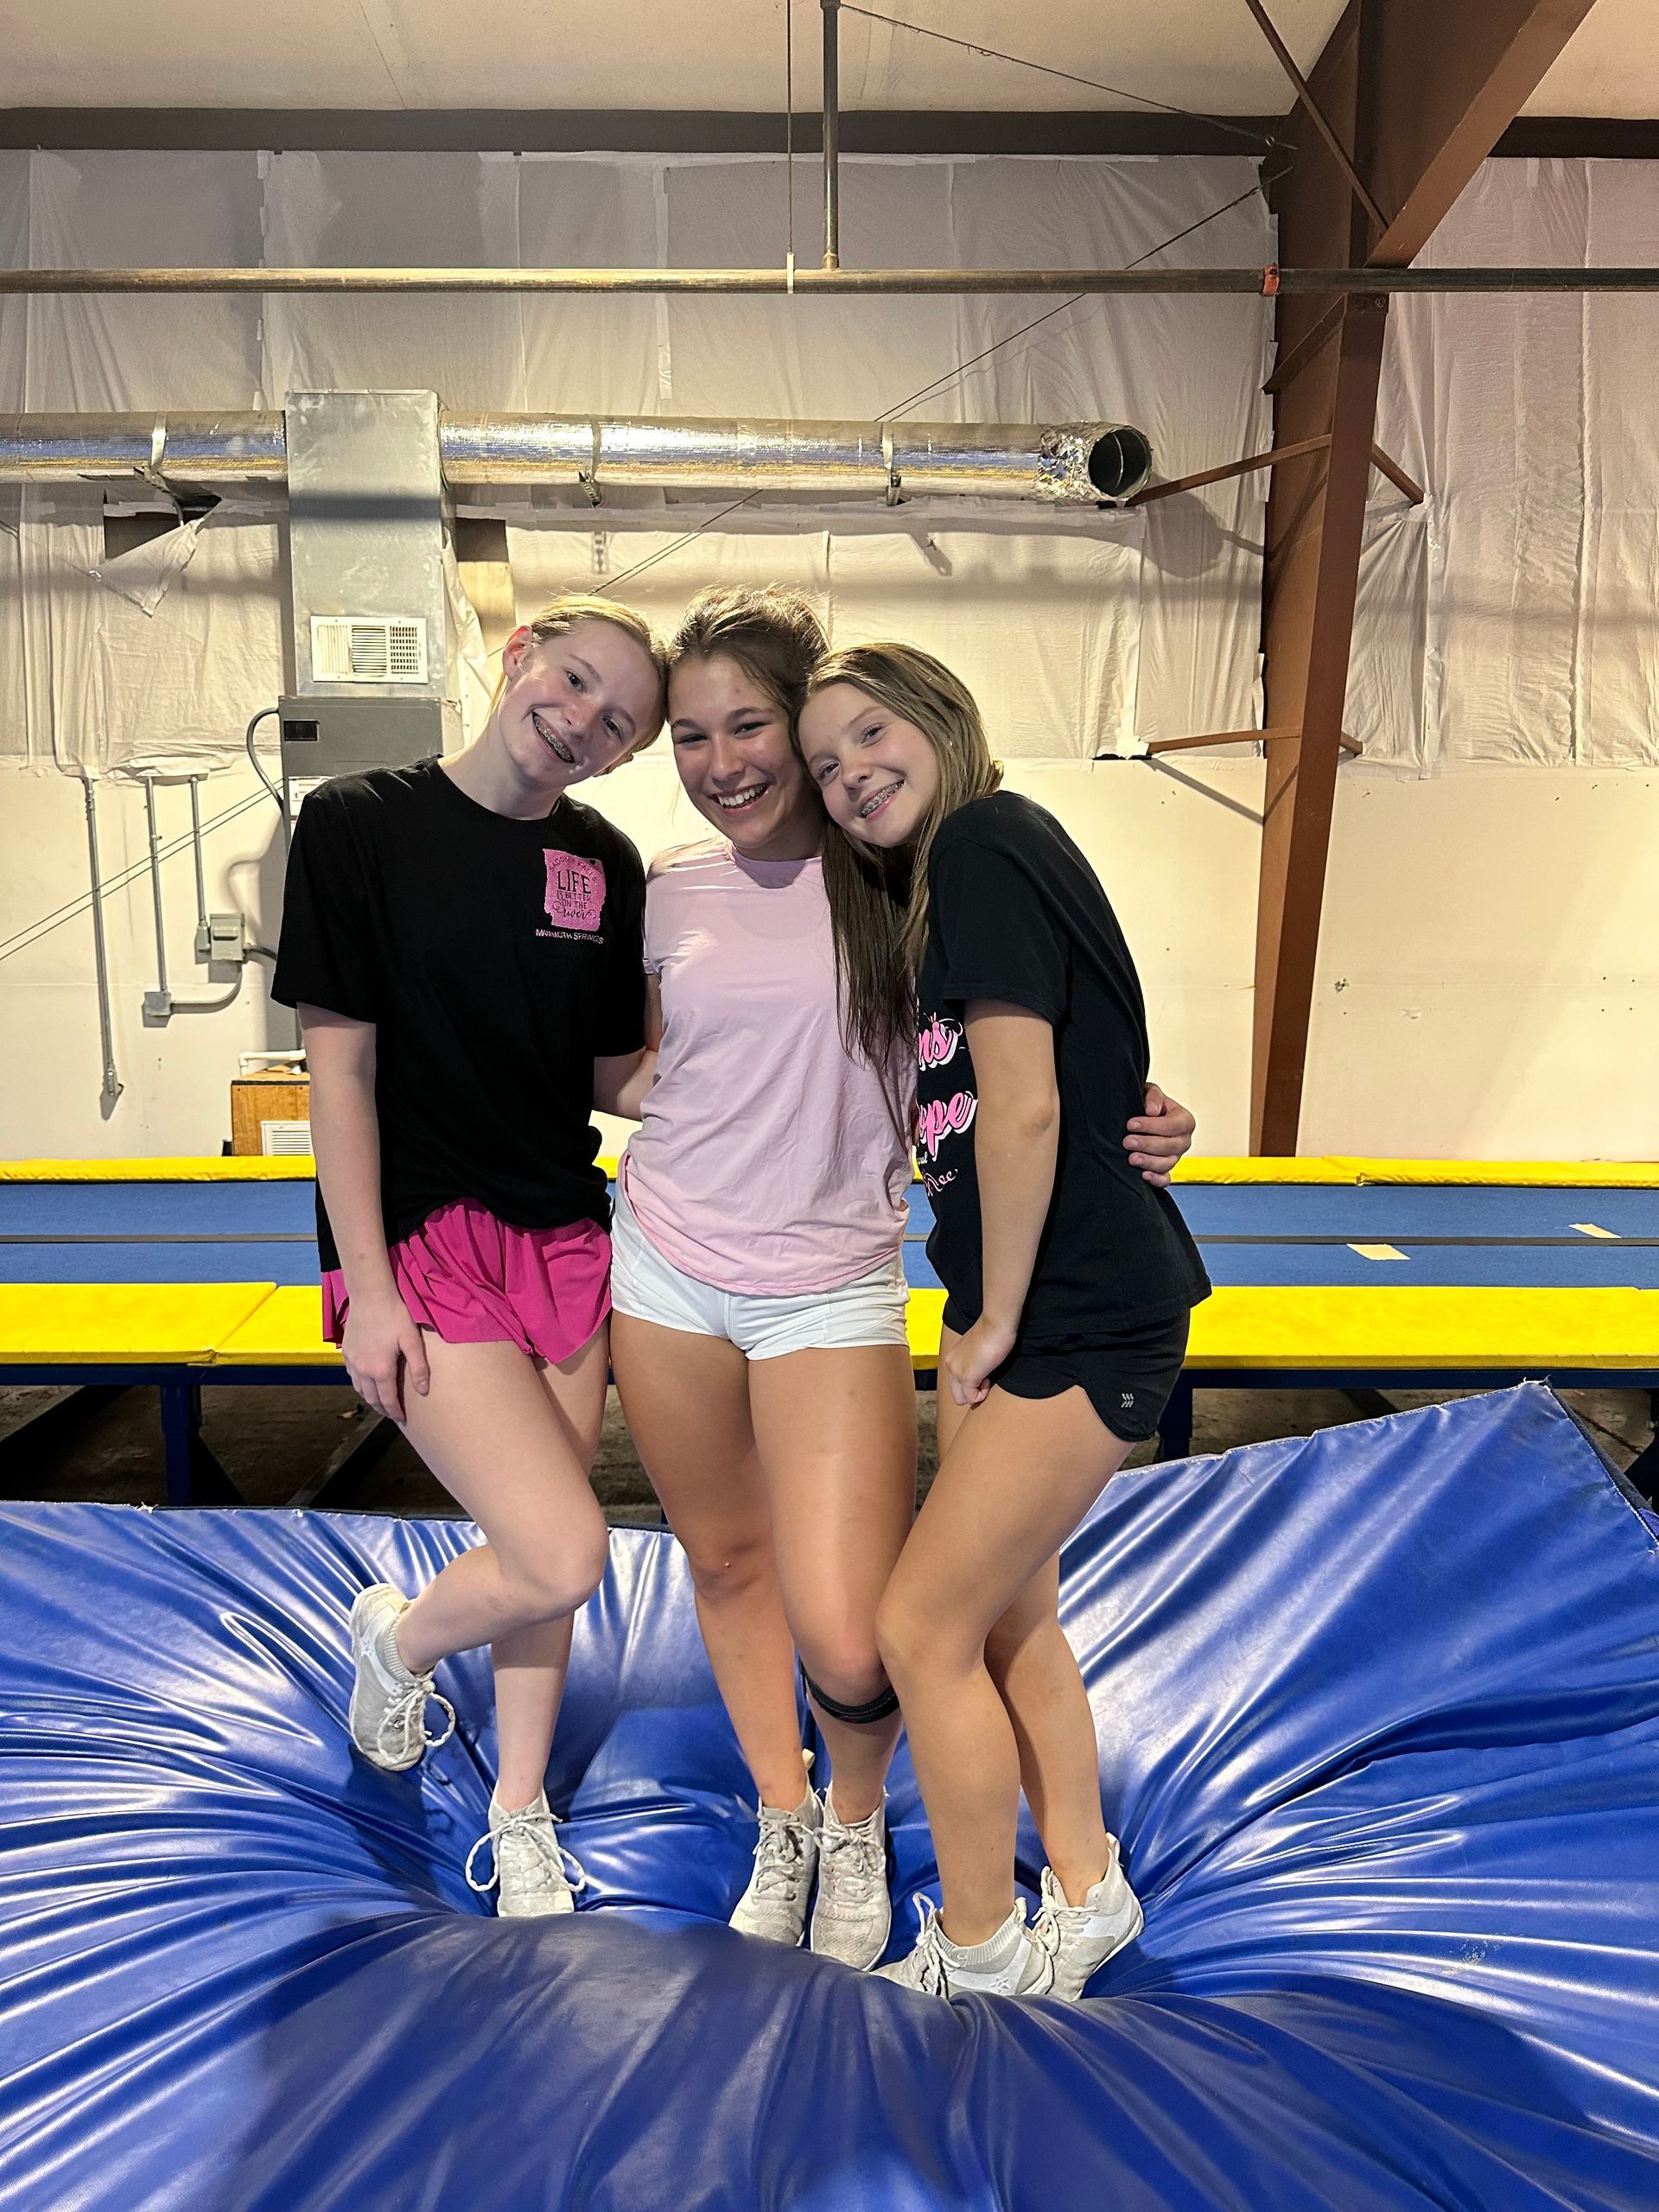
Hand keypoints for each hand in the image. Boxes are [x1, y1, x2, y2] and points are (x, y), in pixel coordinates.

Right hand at [341, 1287, 429, 1422]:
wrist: (370, 1295)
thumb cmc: (395, 1315)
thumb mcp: (412, 1341)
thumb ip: (418, 1367)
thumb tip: (424, 1390)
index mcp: (380, 1370)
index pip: (388, 1400)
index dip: (395, 1412)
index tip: (402, 1419)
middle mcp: (363, 1370)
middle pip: (371, 1398)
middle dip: (382, 1408)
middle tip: (392, 1413)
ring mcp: (352, 1361)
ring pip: (359, 1388)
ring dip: (370, 1397)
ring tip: (380, 1401)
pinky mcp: (346, 1351)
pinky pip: (352, 1375)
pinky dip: (360, 1383)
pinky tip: (367, 1380)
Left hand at [941, 1315, 1017, 1408]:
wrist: (996, 1323)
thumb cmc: (993, 1332)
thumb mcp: (978, 1348)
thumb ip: (975, 1360)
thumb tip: (982, 1373)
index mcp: (952, 1358)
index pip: (956, 1384)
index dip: (972, 1384)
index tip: (985, 1372)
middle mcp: (950, 1365)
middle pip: (956, 1395)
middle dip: (972, 1392)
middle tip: (987, 1378)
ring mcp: (956, 1372)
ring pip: (961, 1399)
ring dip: (977, 1394)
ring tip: (988, 1377)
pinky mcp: (966, 1376)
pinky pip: (972, 1398)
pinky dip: (982, 1394)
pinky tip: (989, 1378)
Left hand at [1123, 1082, 1195, 1187]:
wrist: (1141, 1118)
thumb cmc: (1148, 1104)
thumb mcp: (1150, 1092)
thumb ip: (1153, 1096)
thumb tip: (1152, 1111)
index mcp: (1184, 1121)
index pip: (1173, 1125)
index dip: (1152, 1126)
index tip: (1131, 1124)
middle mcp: (1183, 1140)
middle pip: (1171, 1146)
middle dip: (1148, 1145)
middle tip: (1127, 1142)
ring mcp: (1175, 1157)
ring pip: (1167, 1164)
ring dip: (1149, 1162)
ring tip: (1131, 1158)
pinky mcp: (1165, 1170)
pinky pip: (1165, 1179)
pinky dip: (1156, 1180)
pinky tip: (1143, 1175)